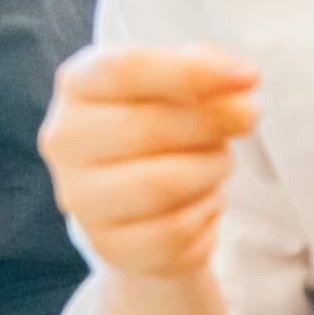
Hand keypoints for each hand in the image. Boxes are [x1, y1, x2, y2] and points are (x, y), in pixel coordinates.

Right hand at [39, 44, 259, 277]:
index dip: (191, 71)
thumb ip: (205, 69)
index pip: (124, 70)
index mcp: (77, 86)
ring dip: (212, 169)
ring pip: (163, 184)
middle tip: (248, 117)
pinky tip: (203, 201)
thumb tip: (236, 80)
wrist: (141, 206)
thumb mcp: (178, 86)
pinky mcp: (109, 245)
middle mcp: (65, 140)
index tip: (248, 76)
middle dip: (213, 122)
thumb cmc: (161, 131)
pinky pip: (176, 232)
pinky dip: (207, 213)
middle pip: (147, 126)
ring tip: (218, 162)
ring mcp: (82, 197)